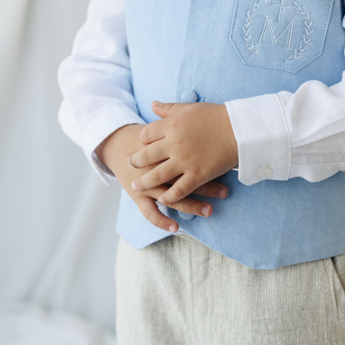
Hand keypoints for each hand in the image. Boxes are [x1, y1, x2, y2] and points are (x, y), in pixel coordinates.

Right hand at [96, 124, 227, 231]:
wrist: (116, 142)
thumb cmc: (145, 137)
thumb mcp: (163, 126)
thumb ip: (179, 120)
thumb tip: (208, 117)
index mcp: (164, 148)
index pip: (189, 156)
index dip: (209, 163)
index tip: (227, 167)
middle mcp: (155, 167)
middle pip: (183, 177)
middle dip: (206, 186)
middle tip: (224, 193)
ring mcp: (146, 183)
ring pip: (170, 196)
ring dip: (191, 204)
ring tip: (209, 210)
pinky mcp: (137, 194)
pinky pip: (149, 211)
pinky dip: (161, 220)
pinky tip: (175, 227)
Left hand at [129, 101, 238, 205]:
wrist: (241, 130)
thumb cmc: (217, 116)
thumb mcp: (190, 108)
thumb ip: (169, 109)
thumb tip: (152, 104)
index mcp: (172, 125)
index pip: (146, 134)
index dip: (142, 140)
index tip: (141, 144)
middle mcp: (174, 144)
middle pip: (146, 155)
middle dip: (136, 162)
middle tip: (130, 165)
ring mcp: (185, 161)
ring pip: (157, 175)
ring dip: (144, 182)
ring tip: (136, 186)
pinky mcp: (197, 175)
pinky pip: (178, 189)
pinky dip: (168, 196)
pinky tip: (162, 200)